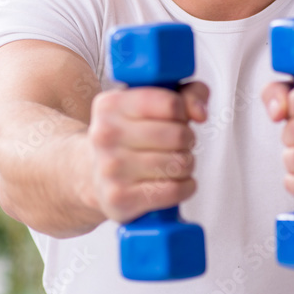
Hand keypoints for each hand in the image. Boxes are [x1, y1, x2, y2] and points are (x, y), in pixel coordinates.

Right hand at [87, 81, 208, 222]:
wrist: (94, 174)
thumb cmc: (133, 134)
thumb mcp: (154, 103)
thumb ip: (187, 95)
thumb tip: (199, 113)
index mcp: (111, 104)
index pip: (171, 104)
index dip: (184, 112)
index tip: (178, 118)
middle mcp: (105, 134)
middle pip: (179, 135)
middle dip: (188, 140)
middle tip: (177, 144)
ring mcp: (110, 168)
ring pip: (179, 164)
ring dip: (186, 164)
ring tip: (172, 163)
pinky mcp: (120, 198)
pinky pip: (174, 190)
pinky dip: (185, 187)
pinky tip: (174, 182)